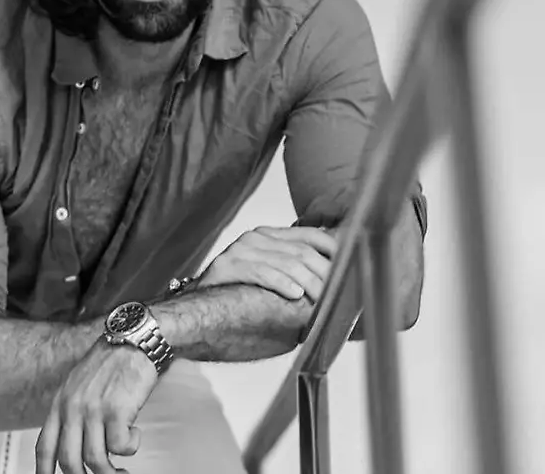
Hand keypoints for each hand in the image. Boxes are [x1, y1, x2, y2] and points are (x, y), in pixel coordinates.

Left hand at [35, 339, 157, 473]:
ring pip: (95, 461)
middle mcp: (73, 408)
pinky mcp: (117, 409)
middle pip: (68, 461)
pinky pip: (120, 446)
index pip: (44, 447)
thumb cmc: (109, 361)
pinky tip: (134, 436)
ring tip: (122, 469)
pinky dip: (130, 448)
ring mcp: (94, 409)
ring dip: (111, 472)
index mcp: (60, 403)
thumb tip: (74, 443)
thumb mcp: (77, 384)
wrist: (133, 339)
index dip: (44, 472)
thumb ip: (71, 411)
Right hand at [197, 225, 337, 301]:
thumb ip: (296, 271)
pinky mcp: (228, 265)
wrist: (195, 310)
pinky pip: (263, 271)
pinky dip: (282, 284)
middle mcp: (257, 238)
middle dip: (325, 276)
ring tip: (321, 301)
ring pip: (288, 263)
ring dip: (310, 284)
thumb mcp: (271, 276)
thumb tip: (333, 280)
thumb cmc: (236, 296)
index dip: (334, 250)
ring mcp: (241, 249)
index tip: (349, 269)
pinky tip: (295, 296)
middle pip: (304, 252)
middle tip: (337, 297)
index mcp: (269, 236)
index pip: (311, 235)